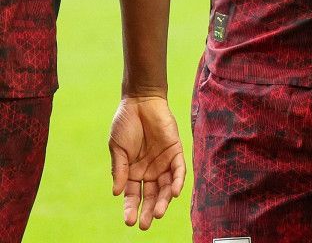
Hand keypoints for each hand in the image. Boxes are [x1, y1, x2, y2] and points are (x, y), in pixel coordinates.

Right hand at [109, 95, 185, 229]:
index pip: (133, 195)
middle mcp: (149, 170)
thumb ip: (119, 170)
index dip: (131, 208)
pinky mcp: (176, 150)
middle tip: (145, 225)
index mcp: (133, 172)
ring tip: (158, 213)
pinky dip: (177, 181)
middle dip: (148, 210)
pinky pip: (179, 169)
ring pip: (166, 186)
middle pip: (151, 195)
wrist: (140, 101)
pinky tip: (174, 193)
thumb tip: (117, 193)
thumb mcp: (117, 148)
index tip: (128, 222)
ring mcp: (163, 161)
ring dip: (163, 200)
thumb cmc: (125, 124)